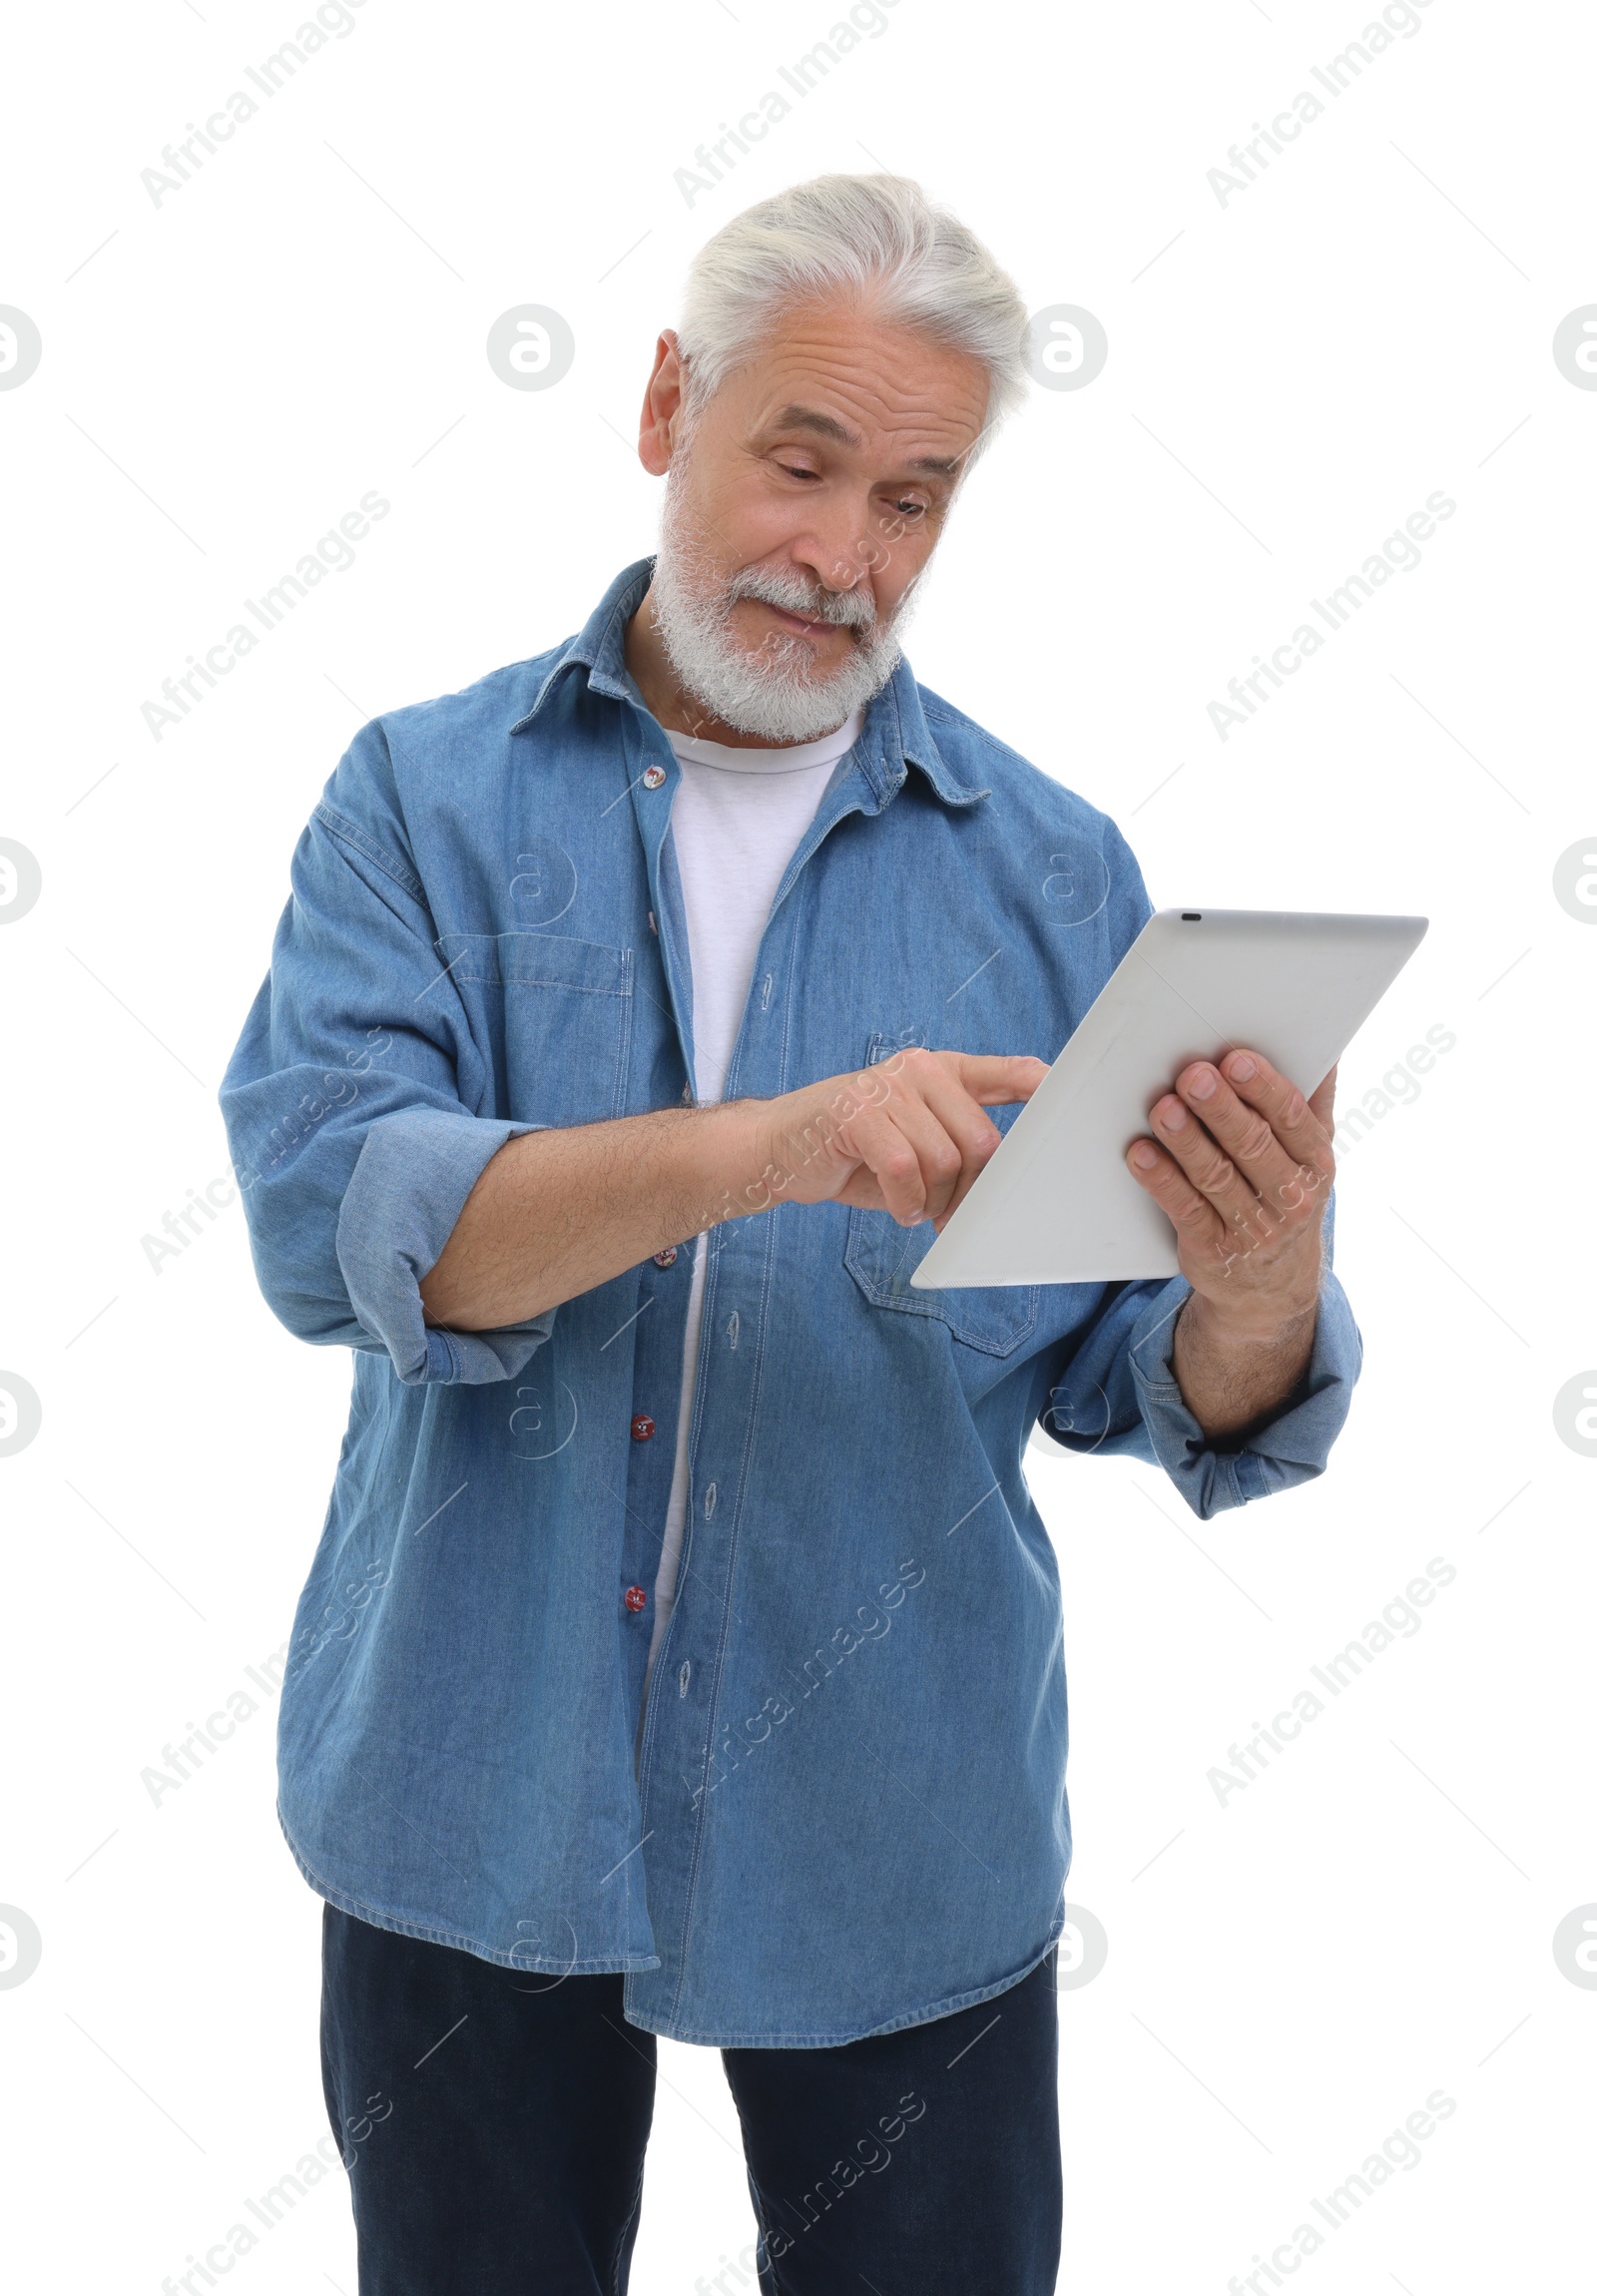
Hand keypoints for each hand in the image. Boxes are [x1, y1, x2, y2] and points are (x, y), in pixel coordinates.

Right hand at [744, 1047, 1047, 1228]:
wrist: (779, 1148)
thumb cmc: (855, 1150)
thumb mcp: (915, 1139)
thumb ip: (959, 1141)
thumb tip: (1011, 1176)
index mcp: (940, 1072)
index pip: (1007, 1072)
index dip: (1043, 1086)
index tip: (1071, 1100)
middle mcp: (918, 1070)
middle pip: (981, 1140)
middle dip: (969, 1190)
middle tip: (946, 1212)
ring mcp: (885, 1087)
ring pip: (944, 1159)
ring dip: (932, 1200)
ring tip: (911, 1205)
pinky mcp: (855, 1113)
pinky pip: (904, 1168)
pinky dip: (904, 1201)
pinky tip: (896, 1205)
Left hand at [1125, 1049, 1336, 1337]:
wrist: (1270, 1287)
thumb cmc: (1285, 1198)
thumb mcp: (1310, 1156)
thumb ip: (1313, 1103)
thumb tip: (1324, 1050)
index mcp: (1315, 1163)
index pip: (1292, 1119)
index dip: (1263, 1088)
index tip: (1237, 1058)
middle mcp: (1290, 1197)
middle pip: (1252, 1145)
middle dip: (1220, 1108)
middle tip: (1193, 1075)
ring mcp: (1252, 1227)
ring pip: (1215, 1176)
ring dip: (1187, 1140)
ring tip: (1164, 1109)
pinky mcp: (1213, 1248)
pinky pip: (1185, 1209)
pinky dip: (1161, 1180)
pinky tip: (1140, 1155)